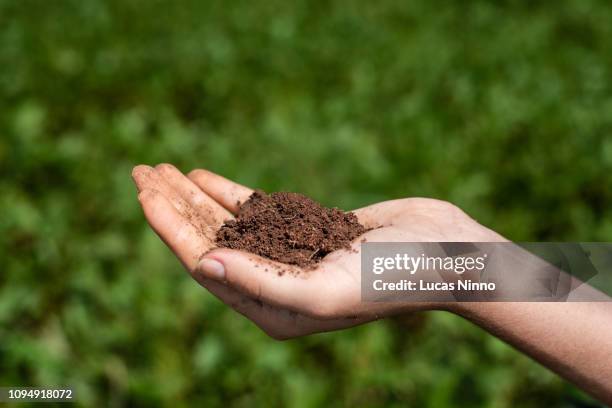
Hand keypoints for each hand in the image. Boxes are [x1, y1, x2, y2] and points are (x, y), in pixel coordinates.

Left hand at [132, 164, 503, 338]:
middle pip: (208, 241)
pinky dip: (227, 193)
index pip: (205, 265)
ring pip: (226, 223)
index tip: (143, 194)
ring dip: (192, 196)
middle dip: (172, 207)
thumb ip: (260, 282)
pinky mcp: (304, 229)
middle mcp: (272, 284)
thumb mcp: (323, 291)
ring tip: (161, 168)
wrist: (442, 251)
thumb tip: (203, 263)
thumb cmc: (390, 278)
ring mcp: (287, 255)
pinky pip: (255, 210)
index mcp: (271, 308)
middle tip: (141, 171)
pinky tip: (201, 176)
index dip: (170, 230)